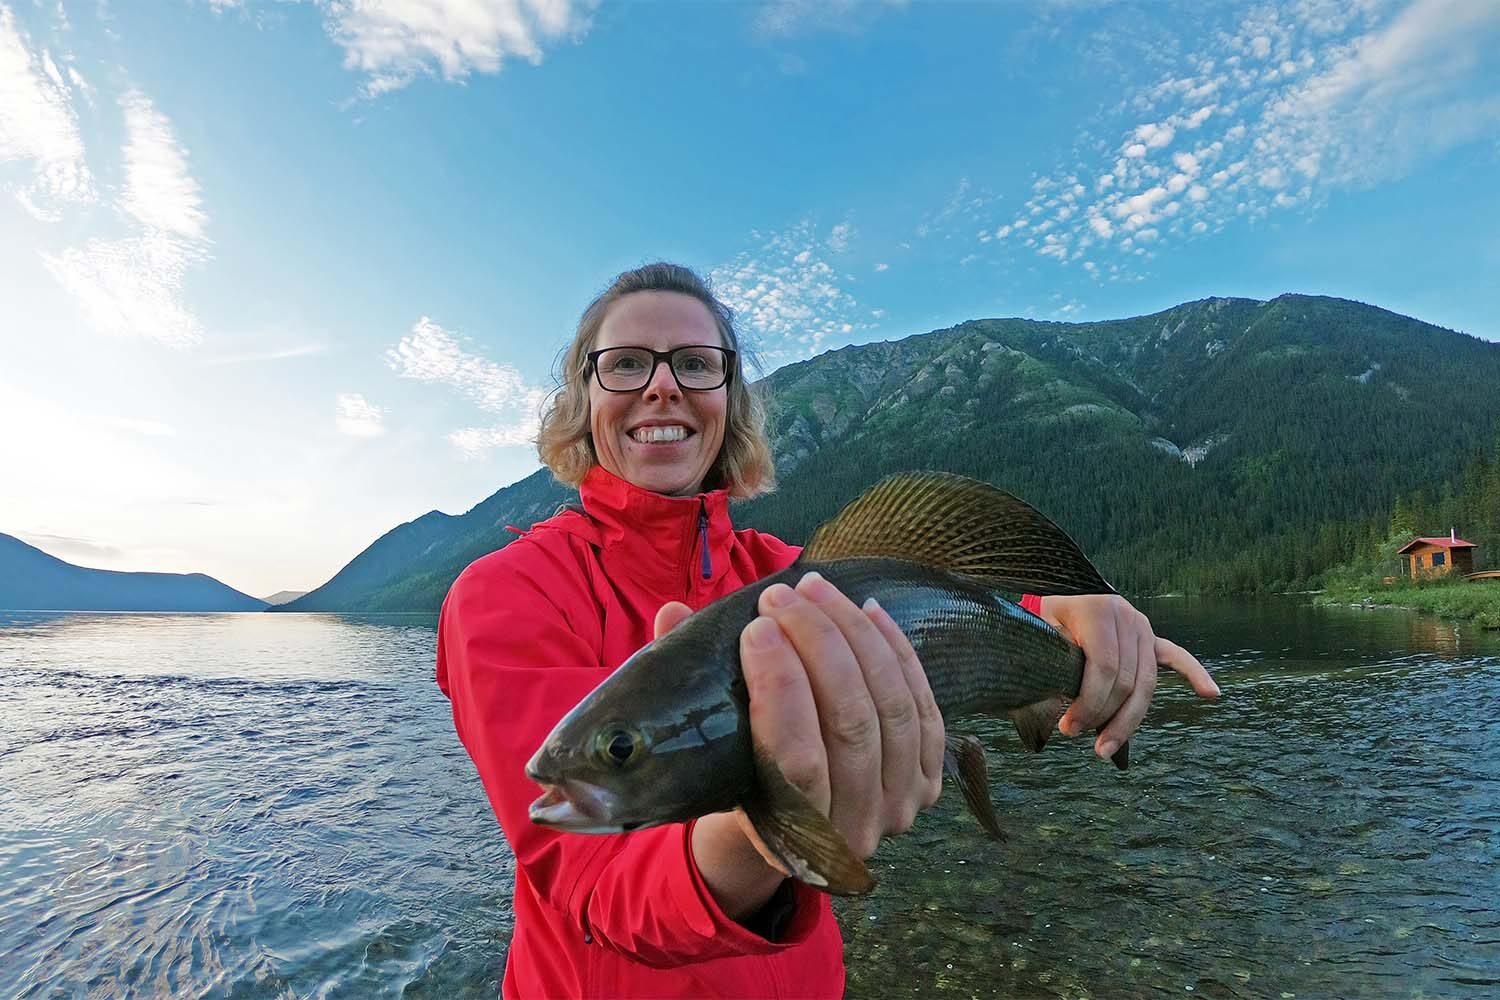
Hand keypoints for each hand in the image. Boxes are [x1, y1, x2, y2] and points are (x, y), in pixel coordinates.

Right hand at [661, 573, 942, 897]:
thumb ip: (684, 685)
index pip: (796, 757)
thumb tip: (672, 615)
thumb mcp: (705, 749)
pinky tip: (869, 610)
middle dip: (818, 645)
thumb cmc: (736, 780)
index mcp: (792, 836)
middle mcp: (855, 831)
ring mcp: (900, 807)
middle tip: (781, 597)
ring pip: (892, 707)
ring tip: (816, 589)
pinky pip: (923, 706)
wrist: (787, 828)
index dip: (780, 686)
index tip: (756, 627)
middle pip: (851, 723)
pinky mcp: (927, 780)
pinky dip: (898, 652)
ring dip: (855, 636)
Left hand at [1036, 594, 1218, 760]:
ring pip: (1146, 683)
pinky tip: (1211, 693)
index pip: (1104, 667)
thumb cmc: (1046, 620)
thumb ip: (1052, 658)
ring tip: (1107, 749)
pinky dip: (1195, 674)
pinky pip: (1176, 658)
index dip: (1089, 703)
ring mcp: (1142, 628)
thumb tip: (1058, 697)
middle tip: (1079, 739)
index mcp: (1099, 611)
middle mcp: (1127, 617)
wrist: (1060, 592)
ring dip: (1128, 721)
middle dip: (1103, 716)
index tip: (1068, 727)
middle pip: (1126, 680)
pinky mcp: (1151, 638)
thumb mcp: (1040, 632)